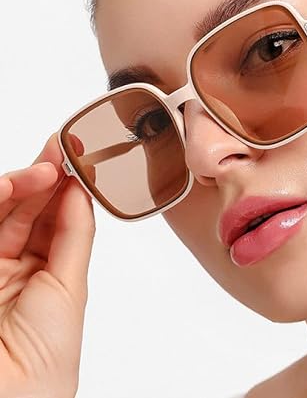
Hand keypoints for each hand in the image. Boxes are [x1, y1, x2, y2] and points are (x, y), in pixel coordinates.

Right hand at [0, 133, 94, 397]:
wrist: (12, 397)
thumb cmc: (47, 355)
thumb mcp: (69, 284)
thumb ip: (74, 233)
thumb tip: (81, 189)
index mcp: (46, 270)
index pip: (53, 217)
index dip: (65, 187)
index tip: (77, 157)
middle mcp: (14, 265)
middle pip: (27, 209)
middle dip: (44, 176)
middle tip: (60, 150)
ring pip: (2, 212)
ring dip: (21, 184)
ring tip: (44, 168)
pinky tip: (14, 184)